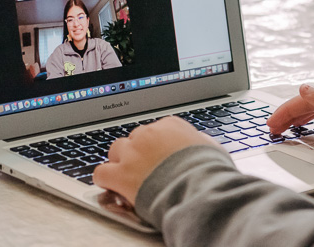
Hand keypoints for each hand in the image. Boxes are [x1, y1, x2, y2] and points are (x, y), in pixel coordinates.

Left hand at [93, 117, 220, 204]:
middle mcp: (148, 134)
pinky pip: (101, 172)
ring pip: (116, 150)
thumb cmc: (209, 171)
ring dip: (120, 162)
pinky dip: (106, 179)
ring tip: (129, 176)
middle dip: (139, 152)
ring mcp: (132, 153)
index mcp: (171, 125)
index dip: (157, 145)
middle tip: (147, 168)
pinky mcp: (120, 174)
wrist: (198, 188)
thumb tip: (199, 143)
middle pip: (135, 138)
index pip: (157, 129)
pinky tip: (113, 185)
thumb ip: (200, 142)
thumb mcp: (212, 148)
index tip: (160, 155)